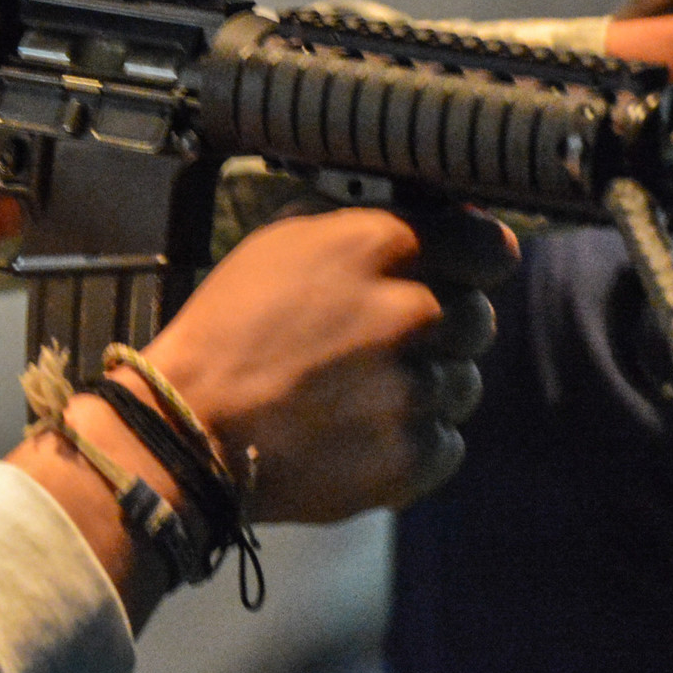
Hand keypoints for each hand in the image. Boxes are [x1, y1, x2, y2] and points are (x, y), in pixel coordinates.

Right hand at [138, 204, 514, 521]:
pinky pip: (445, 442)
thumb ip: (361, 222)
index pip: (485, 243)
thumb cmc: (229, 326)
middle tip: (385, 341)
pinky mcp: (409, 457)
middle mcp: (404, 313)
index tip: (467, 269)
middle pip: (477, 318)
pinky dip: (412, 440)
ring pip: (462, 383)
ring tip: (359, 391)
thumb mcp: (280, 241)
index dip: (476, 257)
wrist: (188, 426)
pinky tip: (359, 430)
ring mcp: (411, 390)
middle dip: (442, 327)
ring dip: (425, 385)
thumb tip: (436, 216)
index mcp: (372, 247)